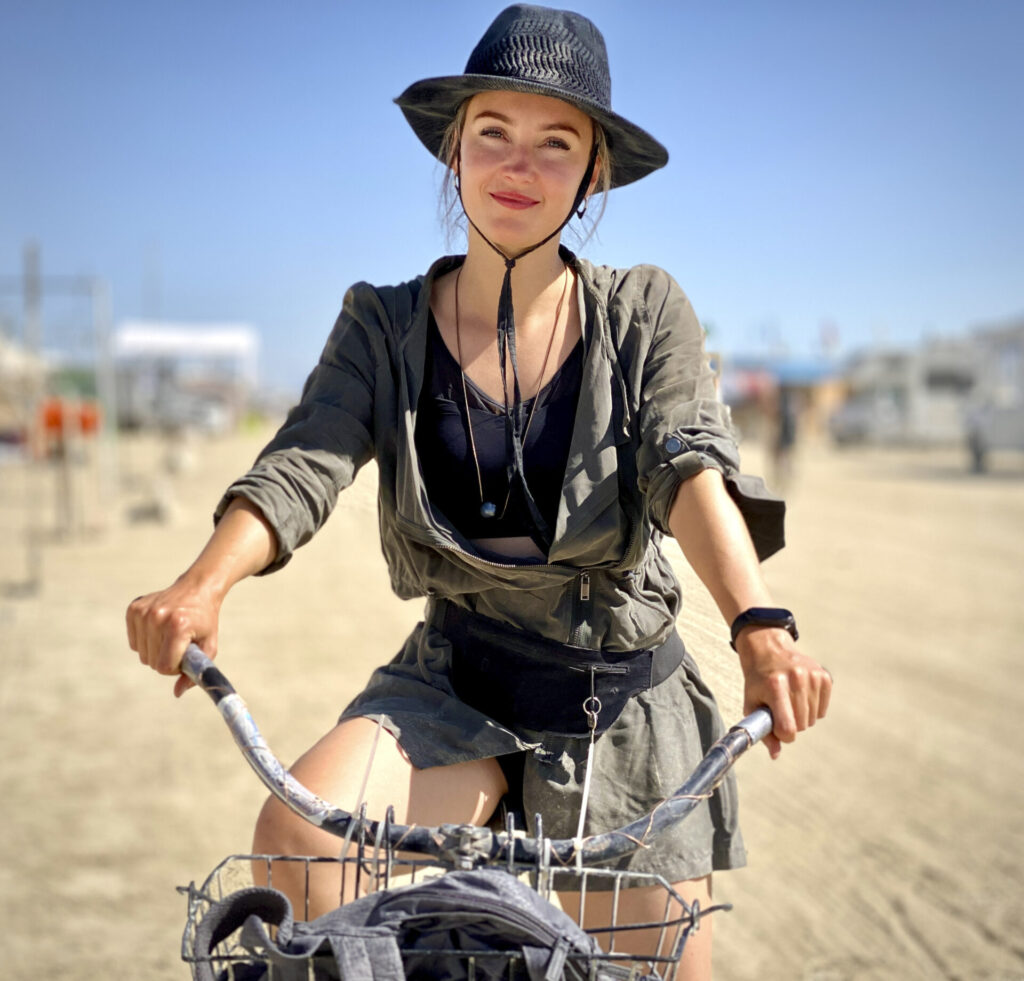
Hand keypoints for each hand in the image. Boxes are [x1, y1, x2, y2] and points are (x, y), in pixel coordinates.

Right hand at [126, 576, 221, 696]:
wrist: (197, 588)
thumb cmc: (205, 620)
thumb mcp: (209, 645)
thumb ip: (197, 671)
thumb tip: (177, 693)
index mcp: (178, 626)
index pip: (165, 666)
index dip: (175, 668)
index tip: (185, 656)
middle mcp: (157, 617)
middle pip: (152, 662)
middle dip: (167, 659)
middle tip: (180, 644)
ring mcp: (143, 612)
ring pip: (142, 654)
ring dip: (156, 651)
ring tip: (171, 635)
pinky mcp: (133, 609)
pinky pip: (134, 642)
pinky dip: (146, 641)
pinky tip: (159, 628)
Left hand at [735, 626, 831, 758]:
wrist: (768, 650)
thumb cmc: (758, 681)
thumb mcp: (751, 704)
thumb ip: (763, 731)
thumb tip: (775, 755)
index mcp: (775, 686)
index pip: (788, 728)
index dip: (784, 735)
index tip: (778, 729)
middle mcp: (795, 679)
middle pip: (802, 725)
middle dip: (791, 724)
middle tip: (781, 710)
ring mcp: (811, 676)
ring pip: (813, 719)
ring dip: (802, 717)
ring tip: (789, 701)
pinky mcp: (823, 675)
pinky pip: (822, 709)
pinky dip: (813, 709)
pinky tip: (801, 696)